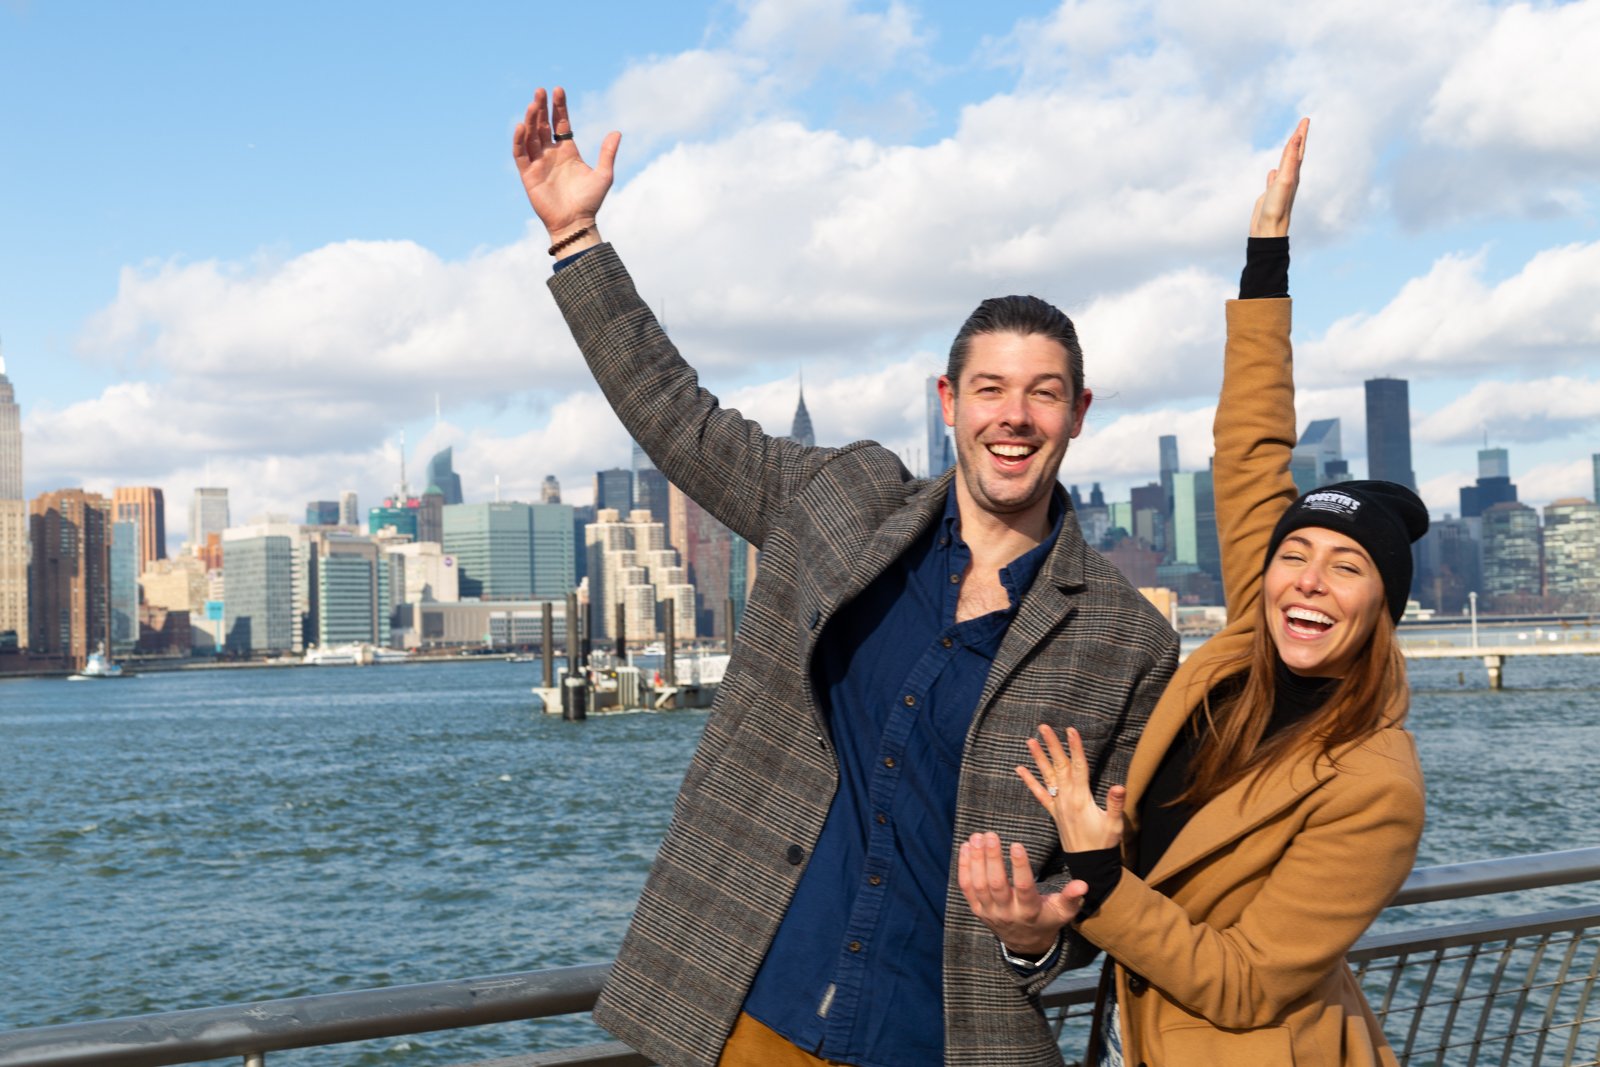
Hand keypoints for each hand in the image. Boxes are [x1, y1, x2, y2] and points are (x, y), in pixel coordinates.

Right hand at [513, 86, 620, 248]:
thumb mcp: (604, 175)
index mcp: (568, 151)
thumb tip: (617, 132)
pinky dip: (519, 140)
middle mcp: (551, 154)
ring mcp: (538, 163)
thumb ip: (608, 153)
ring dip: (530, 119)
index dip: (558, 107)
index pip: (561, 123)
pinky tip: (522, 126)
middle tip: (540, 90)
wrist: (576, 223)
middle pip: (543, 125)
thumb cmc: (590, 202)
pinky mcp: (528, 175)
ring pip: (531, 136)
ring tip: (532, 103)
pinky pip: (520, 154)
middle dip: (541, 108)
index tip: (558, 90)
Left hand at [958, 832, 1085, 956]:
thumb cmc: (1047, 918)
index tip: (1017, 844)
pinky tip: (966, 847)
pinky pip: (966, 888)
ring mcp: (989, 912)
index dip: (1020, 867)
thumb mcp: (1063, 911)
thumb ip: (1071, 897)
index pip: (1024, 888)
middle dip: (992, 858)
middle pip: (996, 885)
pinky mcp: (977, 909)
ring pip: (979, 885)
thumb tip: (1083, 884)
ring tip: (977, 836)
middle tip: (991, 835)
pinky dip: (964, 867)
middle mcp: (1007, 913)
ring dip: (976, 859)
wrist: (1025, 942)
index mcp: (1030, 911)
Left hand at [1017, 725, 1125, 852]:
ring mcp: (1058, 804)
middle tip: (1043, 726)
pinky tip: (1020, 769)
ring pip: (1047, 776)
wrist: (1089, 863)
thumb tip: (1118, 786)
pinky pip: (1039, 793)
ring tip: (1030, 740)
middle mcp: (1066, 798)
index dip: (1075, 747)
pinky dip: (1029, 781)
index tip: (1070, 730)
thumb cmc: (1104, 843)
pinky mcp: (1054, 812)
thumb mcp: (1114, 824)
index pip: (1078, 767)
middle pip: (1059, 766)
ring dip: (1039, 758)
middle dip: (1053, 745)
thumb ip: (1115, 804)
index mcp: (1081, 798)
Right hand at [1249, 117, 1307, 237]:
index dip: (1301, 134)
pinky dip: (1274, 173)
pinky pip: (1273, 180)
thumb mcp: (1285, 180)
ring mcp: (1279, 187)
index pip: (1298, 149)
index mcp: (1293, 174)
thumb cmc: (1277, 208)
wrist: (1269, 232)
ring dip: (1287, 154)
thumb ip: (1291, 159)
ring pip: (1285, 166)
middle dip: (1297, 139)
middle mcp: (1289, 179)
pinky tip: (1272, 172)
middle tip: (1302, 125)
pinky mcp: (1270, 196)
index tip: (1305, 120)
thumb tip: (1297, 138)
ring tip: (1290, 144)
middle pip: (1294, 154)